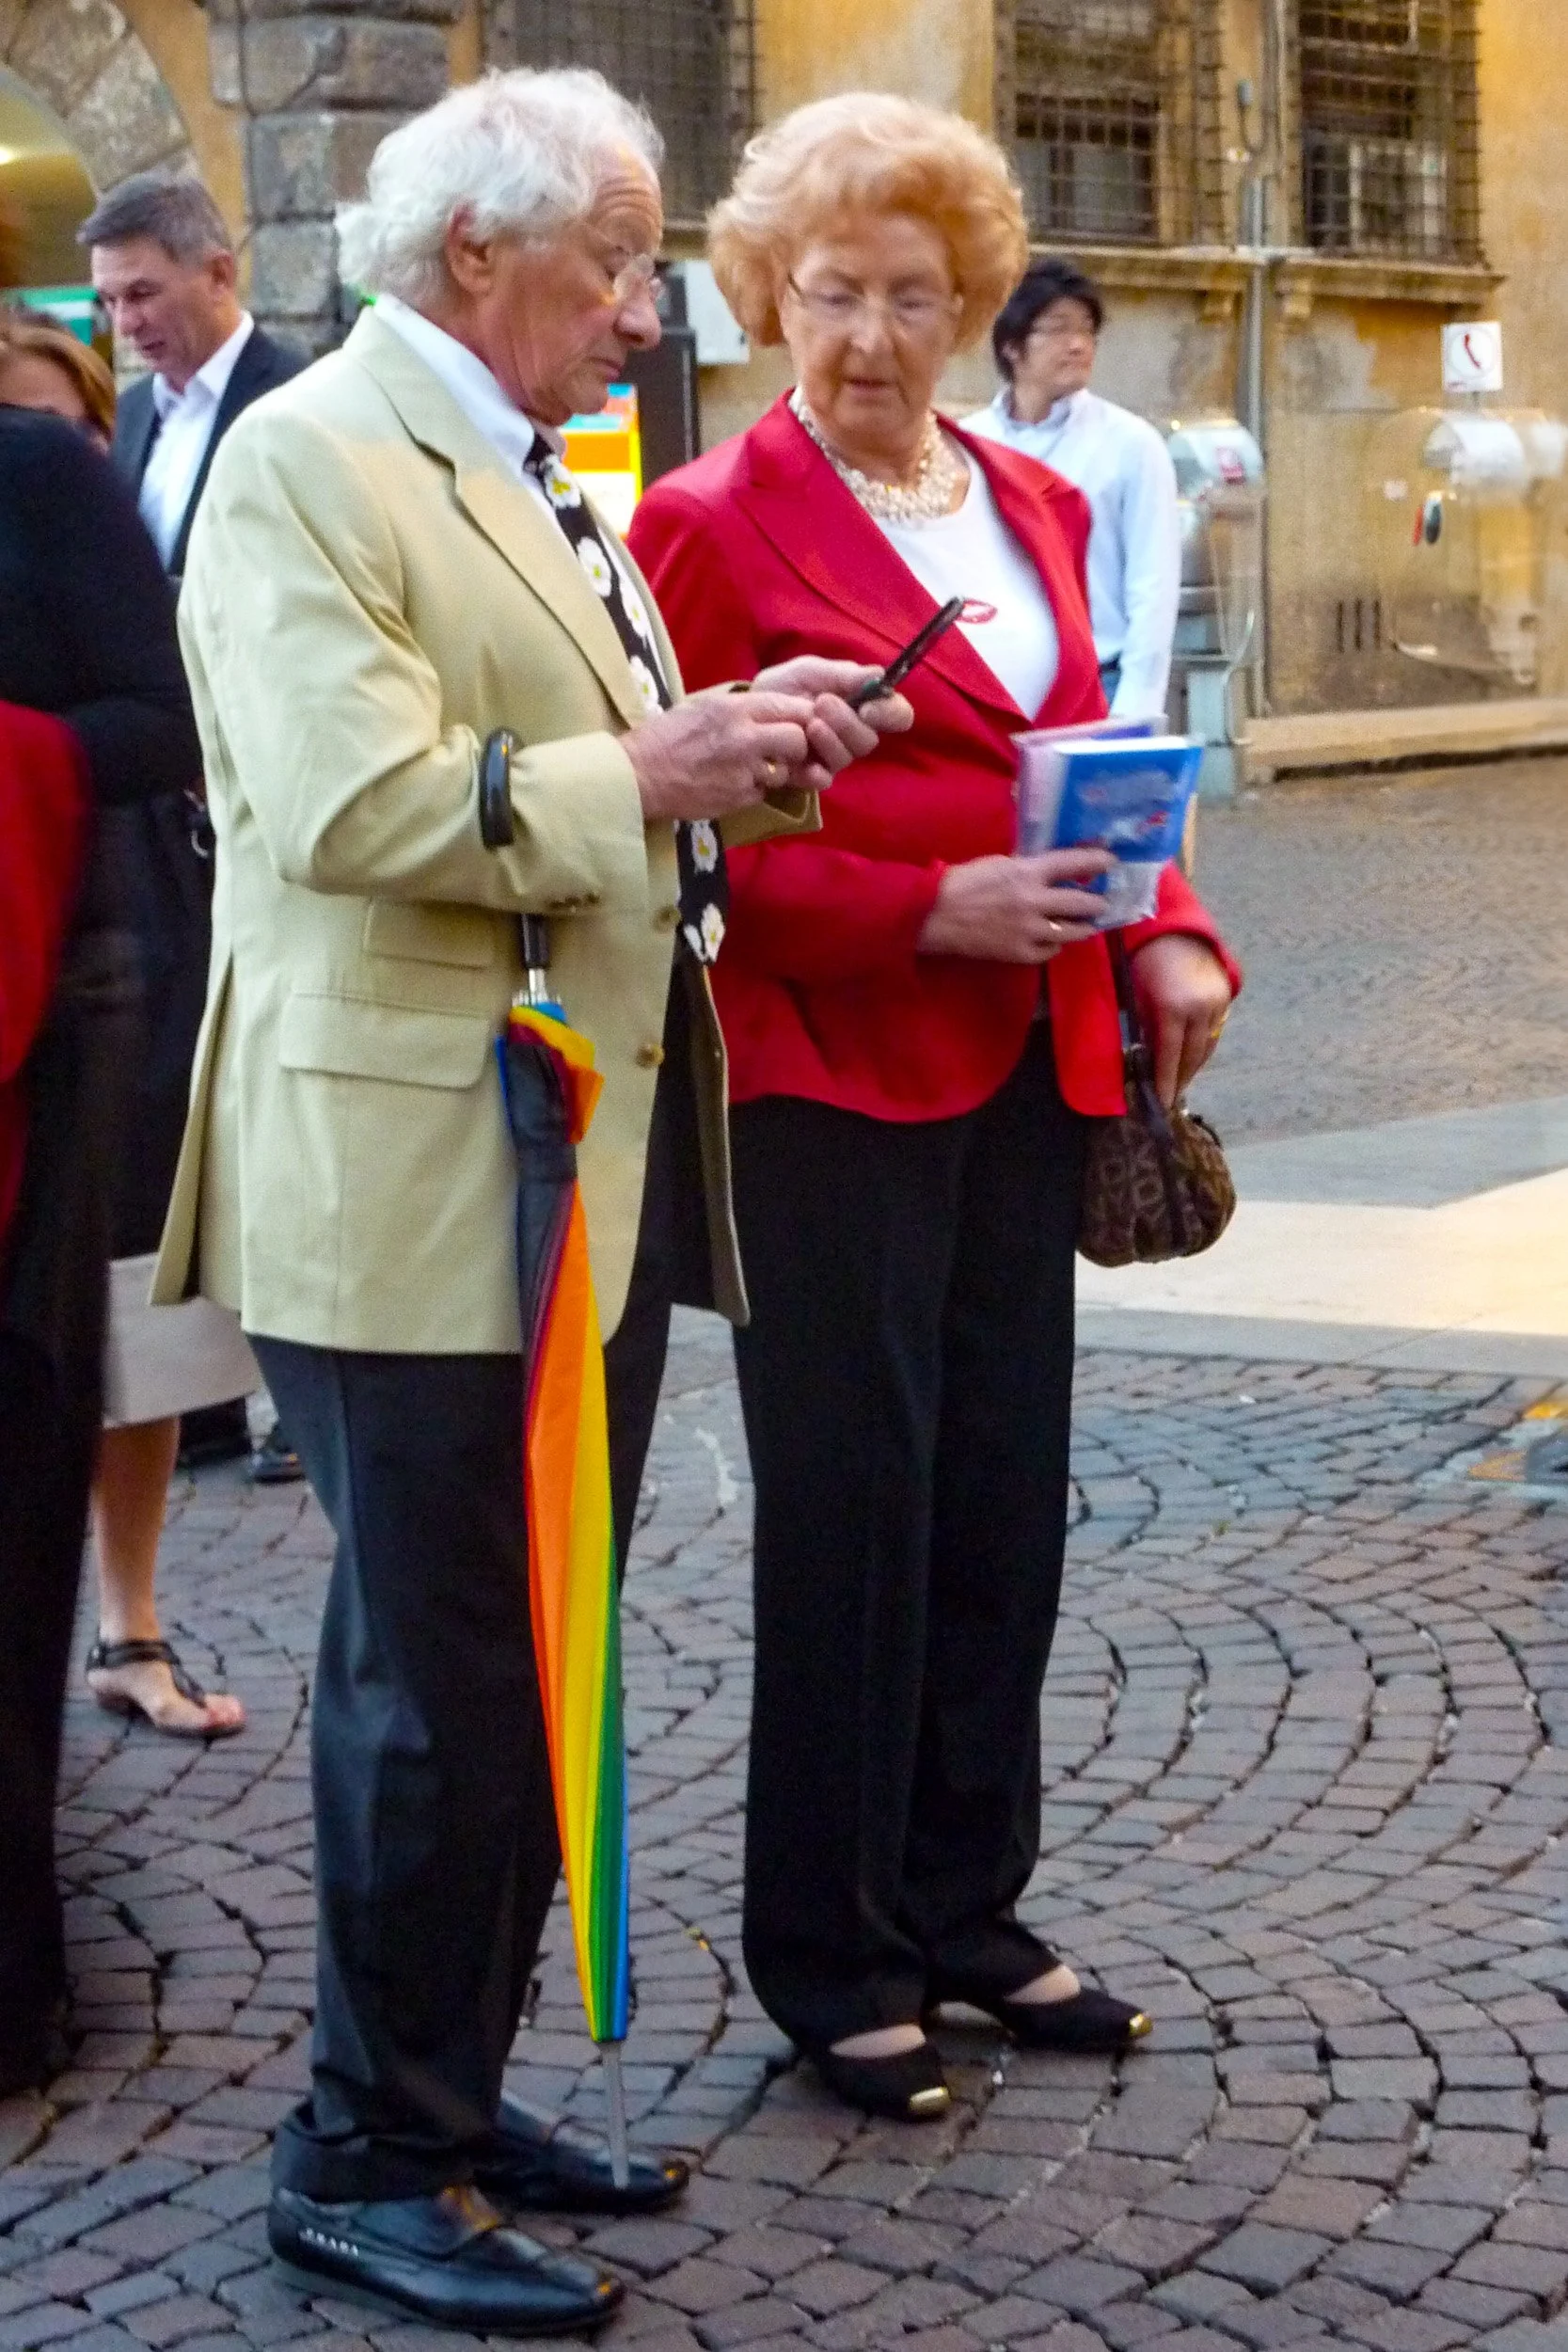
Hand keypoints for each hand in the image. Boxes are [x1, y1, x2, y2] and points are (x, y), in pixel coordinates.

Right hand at [624, 688, 815, 822]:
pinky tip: (731, 783)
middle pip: (798, 740)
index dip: (800, 717)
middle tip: (780, 751)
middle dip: (795, 746)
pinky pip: (763, 793)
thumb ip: (741, 707)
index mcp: (735, 708)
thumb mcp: (703, 707)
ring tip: (749, 769)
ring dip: (775, 772)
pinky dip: (753, 790)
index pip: (791, 708)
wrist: (638, 775)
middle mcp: (745, 737)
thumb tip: (774, 710)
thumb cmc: (665, 736)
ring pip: (784, 771)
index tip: (795, 724)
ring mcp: (744, 771)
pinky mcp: (739, 798)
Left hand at [752, 657, 913, 792]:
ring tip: (809, 723)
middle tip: (822, 703)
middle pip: (869, 740)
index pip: (897, 715)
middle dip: (847, 722)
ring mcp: (833, 756)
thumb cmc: (786, 686)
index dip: (890, 714)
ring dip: (830, 740)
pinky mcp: (811, 774)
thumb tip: (878, 675)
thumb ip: (843, 674)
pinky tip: (804, 761)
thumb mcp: (810, 671)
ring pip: (847, 758)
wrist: (751, 707)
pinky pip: (824, 780)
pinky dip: (816, 772)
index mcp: (862, 706)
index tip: (869, 706)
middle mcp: (854, 734)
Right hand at [917, 849, 1116, 961]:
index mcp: (1027, 872)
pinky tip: (1053, 940)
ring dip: (1083, 927)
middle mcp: (1035, 901)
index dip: (1097, 862)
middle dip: (1097, 903)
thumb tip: (1052, 868)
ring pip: (1072, 932)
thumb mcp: (999, 863)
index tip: (1111, 862)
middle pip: (1082, 903)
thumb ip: (1028, 867)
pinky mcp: (1020, 953)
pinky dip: (1055, 945)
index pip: (1073, 863)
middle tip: (1103, 903)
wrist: (935, 915)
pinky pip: (1051, 951)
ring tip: (1087, 925)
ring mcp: (1029, 930)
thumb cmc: (963, 882)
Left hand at [1128, 932, 1233, 1105]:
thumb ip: (1144, 1029)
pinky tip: (1192, 1058)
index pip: (1170, 1056)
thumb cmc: (1144, 962)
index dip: (1167, 1082)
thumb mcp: (1136, 996)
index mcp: (1173, 1008)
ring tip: (1181, 1082)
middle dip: (1181, 1079)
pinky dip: (1203, 1048)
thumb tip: (1144, 1061)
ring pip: (1207, 1047)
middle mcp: (1200, 1008)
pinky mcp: (1226, 998)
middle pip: (1192, 1056)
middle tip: (1171, 1096)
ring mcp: (1216, 1003)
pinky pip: (1214, 1032)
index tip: (1163, 1102)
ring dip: (1194, 1066)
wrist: (1173, 930)